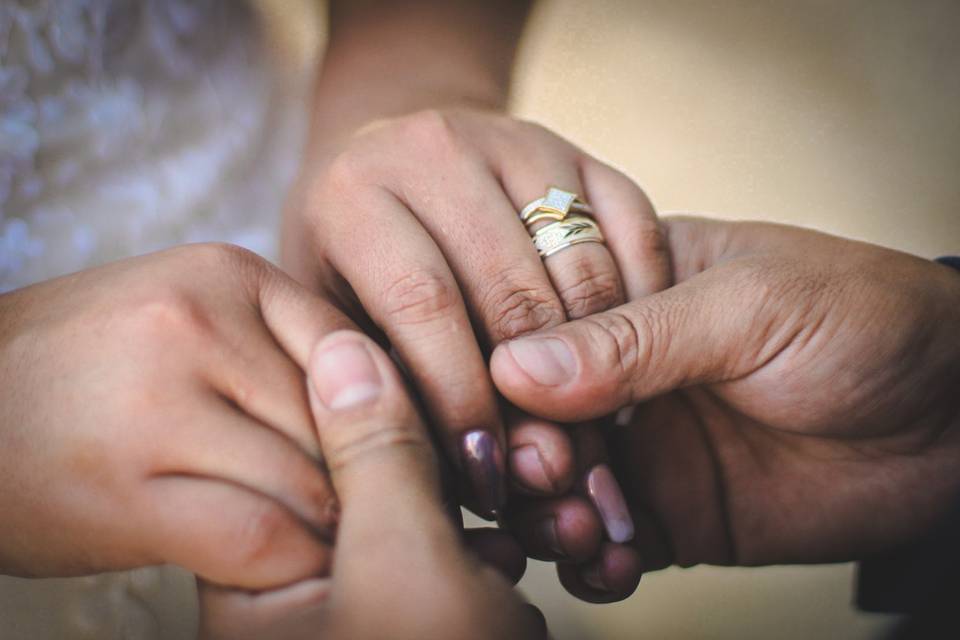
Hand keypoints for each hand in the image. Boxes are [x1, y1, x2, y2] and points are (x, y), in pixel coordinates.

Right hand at [0, 244, 353, 587]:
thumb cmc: (92, 369)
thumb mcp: (188, 320)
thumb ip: (279, 348)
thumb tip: (383, 409)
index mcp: (229, 274)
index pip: (354, 350)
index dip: (383, 418)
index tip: (390, 461)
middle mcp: (200, 322)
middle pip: (339, 420)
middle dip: (360, 477)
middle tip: (369, 513)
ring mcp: (160, 401)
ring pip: (309, 482)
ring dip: (327, 526)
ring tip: (328, 542)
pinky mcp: (127, 488)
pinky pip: (256, 537)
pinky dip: (285, 563)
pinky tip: (277, 565)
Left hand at [198, 331, 546, 639]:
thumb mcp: (404, 572)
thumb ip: (372, 458)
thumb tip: (342, 347)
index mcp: (260, 581)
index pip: (306, 446)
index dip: (382, 406)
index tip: (446, 384)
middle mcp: (308, 589)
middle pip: (379, 476)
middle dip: (462, 470)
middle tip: (522, 470)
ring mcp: (374, 600)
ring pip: (436, 506)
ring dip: (504, 505)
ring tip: (553, 522)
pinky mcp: (431, 608)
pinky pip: (466, 546)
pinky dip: (514, 544)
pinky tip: (554, 546)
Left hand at [285, 108, 668, 587]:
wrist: (391, 161)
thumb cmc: (356, 265)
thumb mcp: (342, 320)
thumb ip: (400, 389)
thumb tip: (491, 469)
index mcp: (354, 193)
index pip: (422, 305)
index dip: (462, 400)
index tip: (484, 470)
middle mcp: (434, 149)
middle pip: (511, 292)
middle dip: (539, 397)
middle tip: (551, 464)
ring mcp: (514, 141)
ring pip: (581, 269)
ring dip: (600, 361)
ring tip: (590, 427)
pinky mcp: (578, 149)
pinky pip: (637, 231)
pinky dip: (643, 305)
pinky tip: (626, 362)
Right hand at [492, 218, 959, 584]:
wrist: (958, 416)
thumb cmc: (866, 320)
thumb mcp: (750, 306)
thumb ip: (634, 338)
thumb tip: (515, 366)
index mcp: (627, 288)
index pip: (528, 322)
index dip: (503, 369)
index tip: (505, 411)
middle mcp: (620, 371)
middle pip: (528, 414)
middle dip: (525, 451)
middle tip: (550, 475)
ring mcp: (642, 445)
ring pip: (554, 486)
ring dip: (548, 515)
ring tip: (582, 529)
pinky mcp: (670, 513)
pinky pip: (605, 544)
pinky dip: (593, 564)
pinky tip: (614, 564)